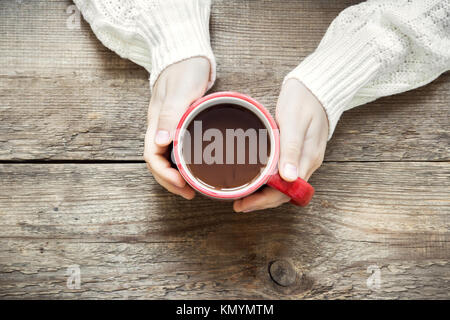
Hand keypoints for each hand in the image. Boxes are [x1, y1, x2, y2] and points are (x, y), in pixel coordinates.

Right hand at [144, 57, 210, 199]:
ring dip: (176, 176)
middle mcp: (159, 128)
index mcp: (156, 123)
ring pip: (166, 158)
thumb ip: (170, 114)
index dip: (164, 174)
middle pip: (158, 162)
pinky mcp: (179, 124)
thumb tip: (161, 142)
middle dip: (170, 182)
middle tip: (189, 193)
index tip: (181, 184)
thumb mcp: (180, 91)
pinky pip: (176, 149)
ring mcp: (168, 127)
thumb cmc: (184, 70)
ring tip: (191, 188)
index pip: (152, 156)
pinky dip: (183, 163)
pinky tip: (193, 168)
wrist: (187, 55)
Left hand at [233, 79, 327, 211]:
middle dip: (261, 202)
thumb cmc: (303, 101)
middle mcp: (305, 163)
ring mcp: (301, 159)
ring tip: (243, 197)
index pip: (287, 191)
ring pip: (282, 186)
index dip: (265, 201)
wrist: (314, 87)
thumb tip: (288, 177)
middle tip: (238, 204)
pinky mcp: (296, 153)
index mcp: (307, 159)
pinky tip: (256, 180)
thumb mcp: (294, 122)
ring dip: (263, 194)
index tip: (245, 205)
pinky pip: (282, 175)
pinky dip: (268, 181)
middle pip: (284, 192)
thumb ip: (291, 149)